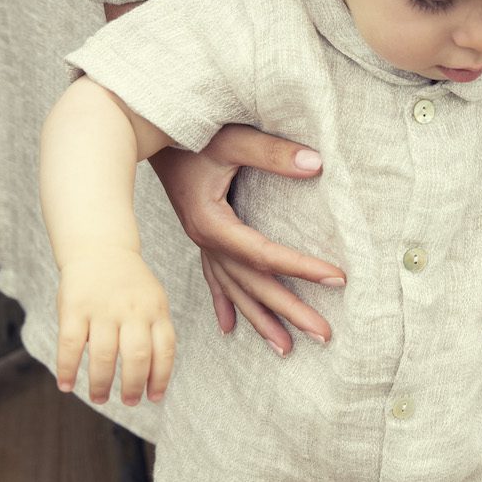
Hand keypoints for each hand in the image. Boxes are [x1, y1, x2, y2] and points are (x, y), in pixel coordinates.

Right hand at [56, 246, 175, 405]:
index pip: (164, 350)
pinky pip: (70, 345)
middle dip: (133, 386)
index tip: (154, 397)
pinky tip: (66, 385)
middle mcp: (132, 310)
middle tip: (129, 402)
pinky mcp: (74, 308)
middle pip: (137, 356)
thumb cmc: (130, 285)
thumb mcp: (154, 301)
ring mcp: (102, 308)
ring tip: (100, 398)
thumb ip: (155, 331)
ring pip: (104, 355)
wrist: (100, 249)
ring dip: (101, 383)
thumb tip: (155, 377)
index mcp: (156, 310)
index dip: (160, 378)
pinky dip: (67, 369)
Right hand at [148, 125, 346, 354]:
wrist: (144, 131)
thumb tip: (316, 165)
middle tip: (325, 335)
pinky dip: (224, 304)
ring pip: (235, 290)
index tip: (338, 278)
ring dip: (260, 320)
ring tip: (286, 349)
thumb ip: (272, 153)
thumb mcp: (233, 140)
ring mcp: (202, 241)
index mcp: (213, 223)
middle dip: (290, 311)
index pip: (266, 255)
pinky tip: (231, 328)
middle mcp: (206, 240)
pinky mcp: (201, 235)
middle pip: (253, 284)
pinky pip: (214, 279)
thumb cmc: (189, 133)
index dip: (303, 268)